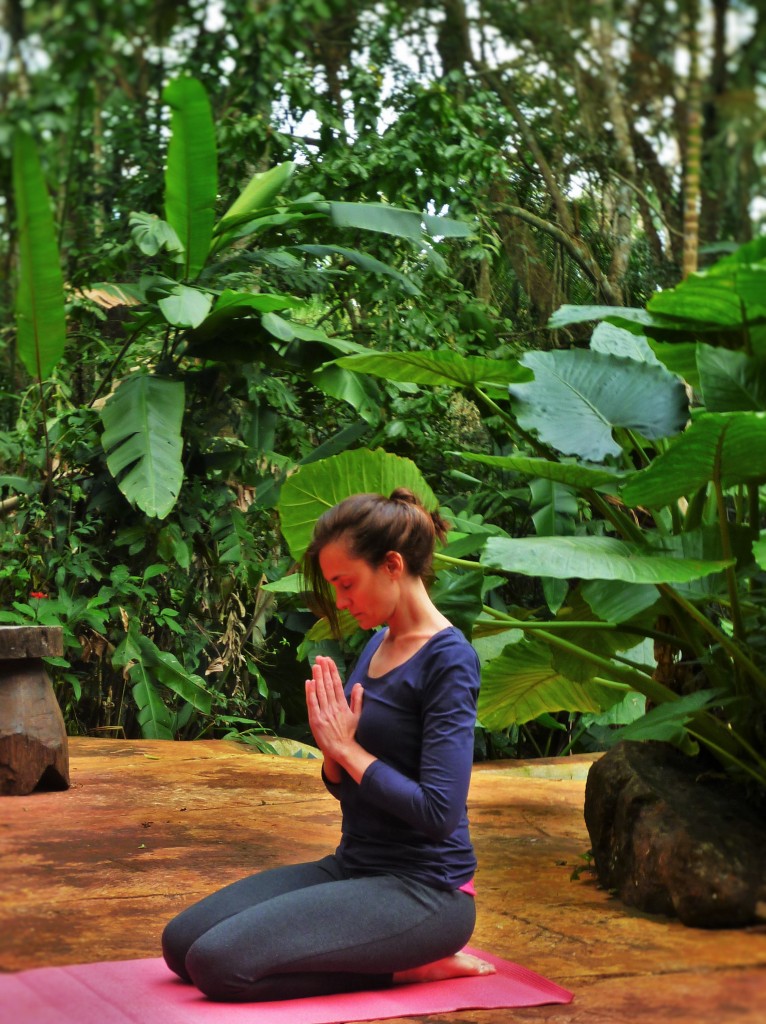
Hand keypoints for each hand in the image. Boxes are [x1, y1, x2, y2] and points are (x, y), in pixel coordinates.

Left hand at [306, 656, 373, 782]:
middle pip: (328, 684)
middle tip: (320, 657)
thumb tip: (359, 685)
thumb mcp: (357, 716)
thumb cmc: (350, 733)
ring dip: (317, 677)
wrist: (343, 750)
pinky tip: (309, 682)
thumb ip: (357, 700)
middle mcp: (333, 707)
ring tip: (315, 665)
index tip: (329, 660)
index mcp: (342, 704)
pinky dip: (310, 692)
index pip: (337, 683)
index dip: (332, 670)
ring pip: (320, 691)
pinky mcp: (316, 721)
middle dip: (324, 669)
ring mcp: (324, 713)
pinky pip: (312, 704)